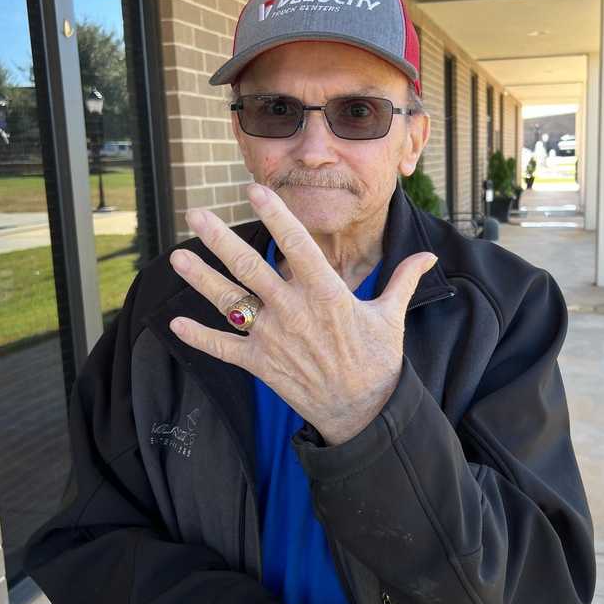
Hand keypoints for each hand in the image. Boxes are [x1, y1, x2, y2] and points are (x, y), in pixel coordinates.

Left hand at [168, 182, 437, 445]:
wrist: (364, 414)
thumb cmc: (378, 361)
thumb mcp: (392, 316)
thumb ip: (403, 280)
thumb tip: (429, 256)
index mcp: (326, 293)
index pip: (296, 244)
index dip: (274, 215)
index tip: (253, 189)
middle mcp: (293, 310)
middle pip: (250, 268)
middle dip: (220, 239)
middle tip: (195, 213)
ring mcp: (273, 338)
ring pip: (230, 302)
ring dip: (200, 279)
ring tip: (176, 257)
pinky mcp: (261, 365)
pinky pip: (224, 348)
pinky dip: (199, 337)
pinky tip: (174, 324)